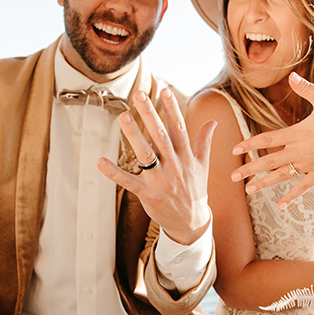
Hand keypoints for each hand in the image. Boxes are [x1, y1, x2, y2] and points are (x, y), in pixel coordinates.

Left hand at [98, 88, 215, 245]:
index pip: (179, 128)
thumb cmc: (195, 191)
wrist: (191, 224)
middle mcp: (174, 165)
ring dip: (134, 135)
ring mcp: (160, 180)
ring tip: (123, 116)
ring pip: (145, 154)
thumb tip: (213, 122)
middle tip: (139, 94)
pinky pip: (129, 181)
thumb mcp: (203, 165)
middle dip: (150, 114)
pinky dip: (114, 173)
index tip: (165, 91)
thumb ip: (204, 142)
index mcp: (186, 157)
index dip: (172, 109)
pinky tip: (101, 161)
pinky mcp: (147, 194)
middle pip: (161, 136)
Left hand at [231, 72, 313, 208]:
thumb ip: (305, 89)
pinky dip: (291, 196)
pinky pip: (303, 187)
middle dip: (249, 169)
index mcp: (299, 133)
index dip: (250, 144)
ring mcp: (311, 165)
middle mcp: (302, 152)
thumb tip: (292, 76)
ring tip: (248, 190)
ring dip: (264, 183)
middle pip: (269, 161)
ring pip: (282, 176)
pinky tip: (281, 205)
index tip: (234, 149)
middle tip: (232, 177)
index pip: (267, 139)